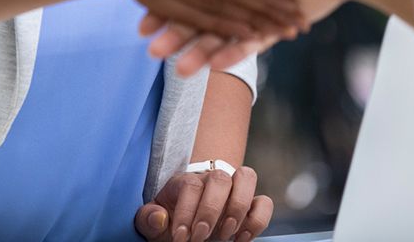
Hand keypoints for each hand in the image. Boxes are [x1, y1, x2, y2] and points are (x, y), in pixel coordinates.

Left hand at [134, 166, 273, 241]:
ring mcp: (234, 189)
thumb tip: (160, 218)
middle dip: (211, 211)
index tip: (180, 237)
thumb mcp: (154, 223)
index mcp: (186, 181)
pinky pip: (265, 202)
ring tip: (225, 235)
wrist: (189, 222)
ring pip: (247, 177)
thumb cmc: (170, 221)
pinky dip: (257, 221)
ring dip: (238, 208)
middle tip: (201, 237)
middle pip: (220, 177)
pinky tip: (241, 239)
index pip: (191, 185)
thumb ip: (148, 218)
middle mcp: (212, 179)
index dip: (186, 211)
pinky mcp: (251, 204)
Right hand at [138, 0, 347, 74]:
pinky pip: (251, 45)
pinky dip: (232, 54)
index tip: (143, 24)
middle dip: (179, 34)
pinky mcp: (279, 24)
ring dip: (202, 50)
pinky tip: (210, 67)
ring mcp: (260, 5)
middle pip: (203, 13)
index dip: (165, 5)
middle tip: (155, 52)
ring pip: (225, 32)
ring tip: (180, 69)